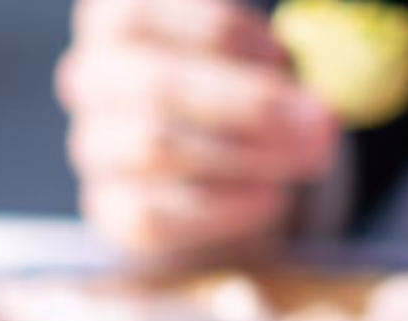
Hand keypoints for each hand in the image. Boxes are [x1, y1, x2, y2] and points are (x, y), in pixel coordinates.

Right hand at [57, 0, 340, 259]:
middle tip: (316, 125)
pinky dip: (224, 209)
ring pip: (156, 147)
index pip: (141, 13)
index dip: (218, 33)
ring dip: (244, 156)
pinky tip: (270, 199)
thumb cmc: (238, 93)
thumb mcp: (257, 57)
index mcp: (117, 20)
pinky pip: (157, 214)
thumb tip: (315, 108)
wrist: (220, 173)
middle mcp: (91, 78)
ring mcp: (94, 146)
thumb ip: (280, 64)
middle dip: (247, 104)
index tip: (282, 55)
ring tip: (301, 161)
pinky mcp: (110, 208)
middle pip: (157, 86)